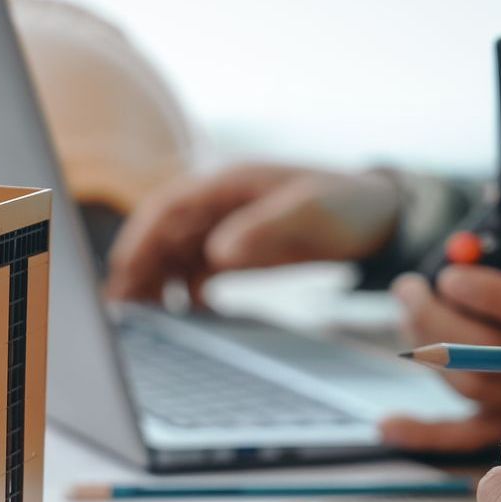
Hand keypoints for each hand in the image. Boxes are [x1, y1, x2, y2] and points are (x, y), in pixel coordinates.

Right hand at [105, 163, 400, 303]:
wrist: (379, 217)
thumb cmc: (345, 205)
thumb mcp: (309, 213)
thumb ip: (263, 229)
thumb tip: (218, 251)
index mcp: (227, 183)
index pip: (167, 208)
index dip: (139, 238)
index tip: (123, 270)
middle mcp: (217, 204)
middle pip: (161, 234)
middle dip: (137, 268)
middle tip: (121, 307)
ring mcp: (224, 227)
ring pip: (172, 254)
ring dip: (154, 282)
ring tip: (144, 318)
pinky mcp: (235, 250)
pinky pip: (195, 270)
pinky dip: (183, 291)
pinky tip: (188, 314)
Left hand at [379, 176, 500, 451]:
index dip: (487, 293)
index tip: (448, 274)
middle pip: (493, 354)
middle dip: (437, 318)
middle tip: (407, 288)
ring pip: (470, 386)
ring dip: (425, 349)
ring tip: (407, 311)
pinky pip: (466, 440)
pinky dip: (424, 435)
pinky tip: (387, 424)